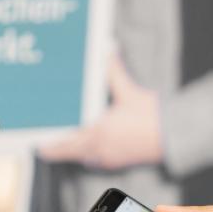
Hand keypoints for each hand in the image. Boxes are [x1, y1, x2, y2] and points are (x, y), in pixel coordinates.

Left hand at [40, 55, 161, 168]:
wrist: (174, 135)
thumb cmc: (152, 115)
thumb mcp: (129, 90)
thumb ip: (113, 70)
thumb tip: (108, 49)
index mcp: (96, 133)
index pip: (63, 147)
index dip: (49, 149)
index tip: (38, 147)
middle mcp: (99, 150)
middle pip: (70, 154)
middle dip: (60, 149)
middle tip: (49, 145)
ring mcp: (110, 158)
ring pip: (84, 159)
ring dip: (76, 152)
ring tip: (70, 143)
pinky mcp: (120, 162)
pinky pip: (98, 161)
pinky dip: (92, 155)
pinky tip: (94, 147)